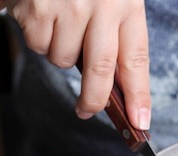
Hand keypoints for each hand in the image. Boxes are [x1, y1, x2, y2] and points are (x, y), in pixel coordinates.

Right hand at [6, 0, 150, 129]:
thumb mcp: (115, 2)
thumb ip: (120, 40)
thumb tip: (119, 93)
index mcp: (127, 5)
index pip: (137, 60)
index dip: (139, 96)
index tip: (141, 122)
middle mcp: (100, 6)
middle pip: (100, 70)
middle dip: (94, 100)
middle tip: (87, 110)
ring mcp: (67, 7)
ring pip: (63, 59)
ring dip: (61, 55)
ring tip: (63, 26)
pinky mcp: (36, 8)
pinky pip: (38, 46)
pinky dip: (39, 39)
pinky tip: (45, 16)